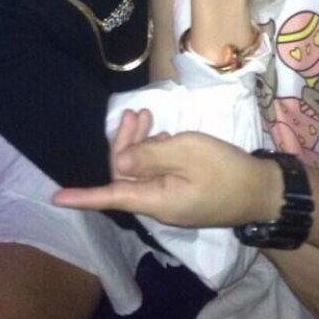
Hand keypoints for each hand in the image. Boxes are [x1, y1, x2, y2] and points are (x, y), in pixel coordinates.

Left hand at [54, 109, 265, 226]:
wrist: (261, 191)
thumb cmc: (224, 169)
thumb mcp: (186, 152)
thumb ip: (149, 155)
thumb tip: (120, 160)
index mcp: (155, 200)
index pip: (110, 197)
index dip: (83, 196)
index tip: (56, 197)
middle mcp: (158, 205)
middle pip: (126, 175)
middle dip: (124, 143)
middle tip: (137, 113)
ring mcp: (172, 201)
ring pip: (142, 172)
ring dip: (140, 144)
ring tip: (147, 116)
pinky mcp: (183, 194)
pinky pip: (157, 175)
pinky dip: (155, 152)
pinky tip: (163, 134)